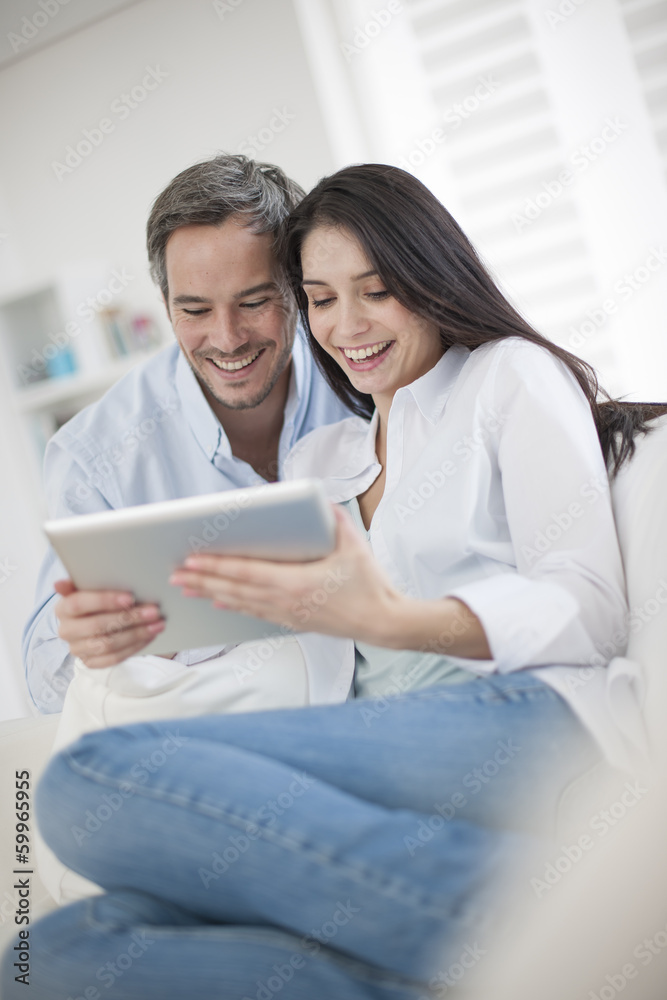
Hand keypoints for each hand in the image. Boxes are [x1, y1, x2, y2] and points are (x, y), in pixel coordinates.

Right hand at [54, 579, 165, 668]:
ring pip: (108, 644)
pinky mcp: (90, 662)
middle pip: (98, 626)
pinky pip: (113, 658)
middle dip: (129, 618)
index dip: (104, 600)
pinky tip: (149, 636)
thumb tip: (59, 584)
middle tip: (154, 611)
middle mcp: (66, 631)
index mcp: (63, 608)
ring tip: (158, 624)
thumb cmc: (94, 601)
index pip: (79, 603)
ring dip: (137, 634)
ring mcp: (77, 649)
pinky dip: (134, 647)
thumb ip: (80, 583)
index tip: (130, 597)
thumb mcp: (87, 588)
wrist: (91, 623)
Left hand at [168, 505, 403, 642]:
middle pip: (234, 590)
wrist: (383, 622)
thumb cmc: (370, 584)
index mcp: (295, 583)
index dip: (215, 567)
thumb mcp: (354, 544)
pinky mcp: (293, 621)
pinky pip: (254, 612)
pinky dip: (233, 605)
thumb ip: (333, 518)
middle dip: (202, 581)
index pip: (245, 573)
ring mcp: (287, 614)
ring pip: (240, 603)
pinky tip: (219, 603)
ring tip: (187, 588)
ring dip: (211, 594)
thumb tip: (316, 499)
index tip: (191, 560)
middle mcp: (285, 602)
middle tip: (174, 575)